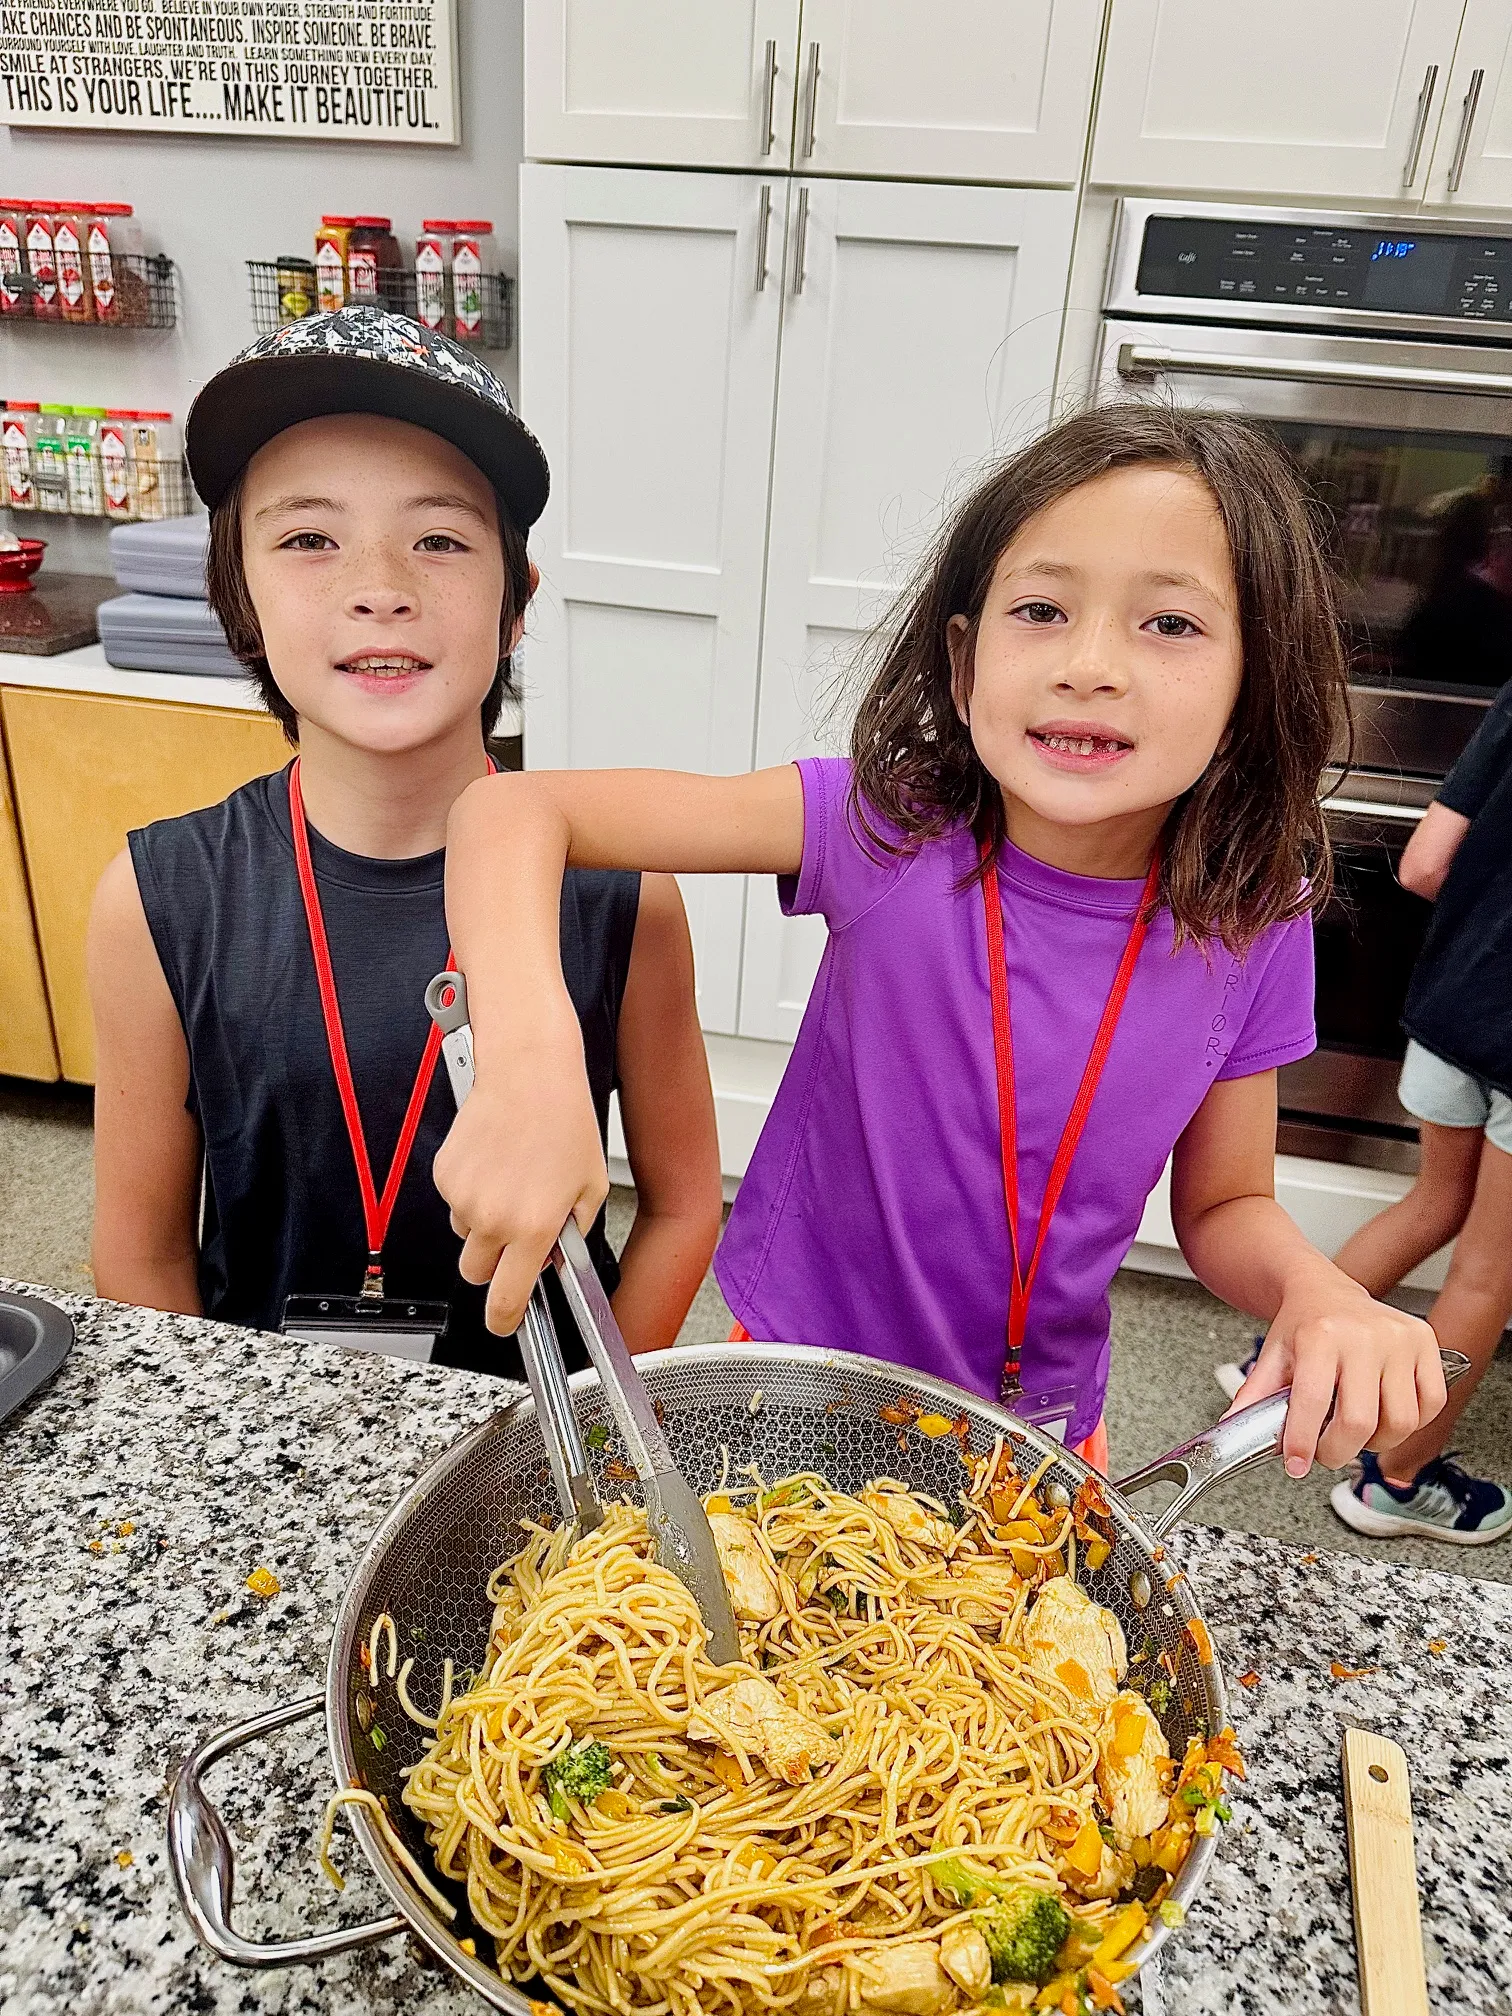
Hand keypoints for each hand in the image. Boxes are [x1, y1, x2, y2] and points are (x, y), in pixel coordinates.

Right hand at [432, 1023, 607, 1336]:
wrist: (528, 1073)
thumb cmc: (564, 1121)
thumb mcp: (591, 1184)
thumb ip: (573, 1230)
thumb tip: (555, 1256)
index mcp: (534, 1228)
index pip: (507, 1298)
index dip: (504, 1319)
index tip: (505, 1324)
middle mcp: (493, 1218)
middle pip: (475, 1273)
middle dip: (493, 1265)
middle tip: (514, 1235)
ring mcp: (463, 1197)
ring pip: (465, 1234)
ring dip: (483, 1222)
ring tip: (511, 1179)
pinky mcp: (444, 1174)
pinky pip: (454, 1201)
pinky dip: (471, 1191)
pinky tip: (494, 1160)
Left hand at [1228, 1260, 1446, 1476]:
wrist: (1325, 1289)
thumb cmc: (1301, 1325)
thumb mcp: (1271, 1355)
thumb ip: (1253, 1395)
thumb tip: (1231, 1430)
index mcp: (1319, 1335)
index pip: (1313, 1402)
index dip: (1303, 1442)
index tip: (1296, 1464)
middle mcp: (1364, 1335)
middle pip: (1360, 1422)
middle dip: (1338, 1451)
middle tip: (1325, 1452)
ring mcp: (1400, 1339)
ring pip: (1401, 1421)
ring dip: (1377, 1442)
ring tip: (1355, 1432)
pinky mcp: (1426, 1342)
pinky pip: (1431, 1403)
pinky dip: (1411, 1423)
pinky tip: (1386, 1415)